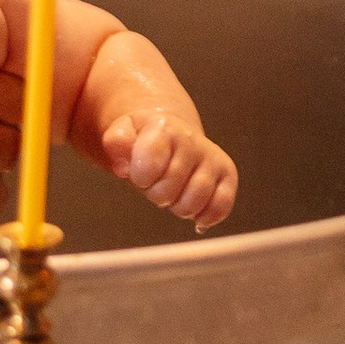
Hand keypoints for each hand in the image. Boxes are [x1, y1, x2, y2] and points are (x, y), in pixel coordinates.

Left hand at [100, 114, 237, 232]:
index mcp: (164, 128)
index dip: (140, 178)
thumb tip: (123, 166)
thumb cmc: (144, 139)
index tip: (139, 171)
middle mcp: (192, 140)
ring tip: (174, 190)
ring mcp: (212, 157)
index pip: (148, 169)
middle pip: (168, 191)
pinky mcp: (227, 173)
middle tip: (157, 181)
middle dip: (156, 193)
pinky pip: (221, 206)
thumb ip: (117, 144)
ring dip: (178, 206)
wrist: (171, 132)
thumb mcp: (122, 133)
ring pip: (194, 202)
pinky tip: (194, 209)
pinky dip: (205, 215)